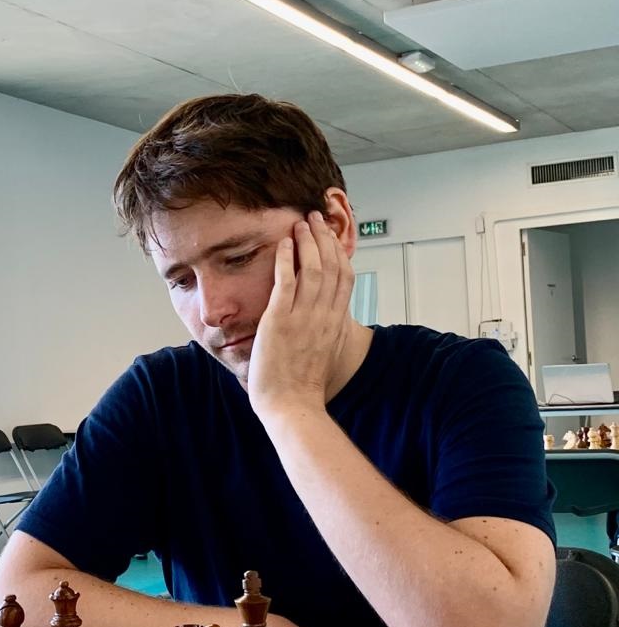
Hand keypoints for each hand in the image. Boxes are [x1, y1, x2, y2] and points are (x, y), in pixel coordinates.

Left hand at [247, 210, 353, 419]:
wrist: (293, 407)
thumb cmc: (302, 388)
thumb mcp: (323, 354)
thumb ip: (324, 333)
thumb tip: (323, 323)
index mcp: (335, 324)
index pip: (345, 278)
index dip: (340, 252)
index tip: (332, 236)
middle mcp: (323, 316)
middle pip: (332, 266)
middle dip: (325, 237)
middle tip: (315, 219)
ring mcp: (303, 317)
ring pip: (313, 268)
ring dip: (307, 241)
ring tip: (300, 224)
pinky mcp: (280, 321)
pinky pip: (287, 281)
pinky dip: (287, 259)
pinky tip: (283, 243)